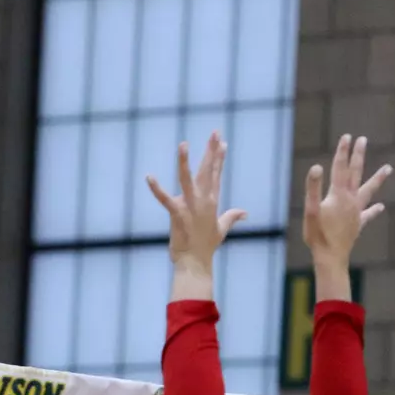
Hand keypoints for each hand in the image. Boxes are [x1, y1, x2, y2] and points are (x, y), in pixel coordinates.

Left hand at [146, 132, 245, 273]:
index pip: (216, 175)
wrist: (195, 262)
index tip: (222, 142)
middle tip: (215, 132)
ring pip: (187, 179)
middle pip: (207, 171)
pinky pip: (164, 199)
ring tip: (183, 144)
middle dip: (211, 151)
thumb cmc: (206, 247)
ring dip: (184, 161)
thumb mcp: (221, 229)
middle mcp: (203, 201)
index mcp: (212, 202)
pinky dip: (156, 189)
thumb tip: (245, 212)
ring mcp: (190, 207)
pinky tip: (149, 176)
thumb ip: (232, 217)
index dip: (218, 158)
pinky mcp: (177, 214)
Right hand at [304, 134, 389, 267]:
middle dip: (358, 156)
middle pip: (356, 173)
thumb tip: (317, 166)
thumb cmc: (317, 235)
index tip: (347, 137)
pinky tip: (380, 207)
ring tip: (389, 168)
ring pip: (369, 190)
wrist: (331, 257)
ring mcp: (356, 212)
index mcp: (338, 195)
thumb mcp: (310, 210)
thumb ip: (313, 188)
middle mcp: (350, 200)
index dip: (342, 152)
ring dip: (378, 178)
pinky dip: (374, 210)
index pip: (340, 168)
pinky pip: (368, 214)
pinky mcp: (358, 224)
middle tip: (363, 140)